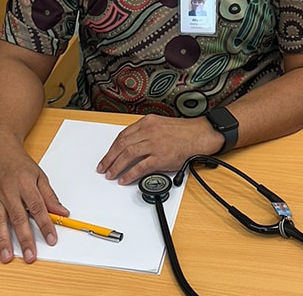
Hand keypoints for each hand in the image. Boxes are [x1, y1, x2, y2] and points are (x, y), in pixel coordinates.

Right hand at [0, 142, 68, 263]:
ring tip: (7, 257)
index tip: (52, 239)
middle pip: (18, 218)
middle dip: (24, 239)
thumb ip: (50, 196)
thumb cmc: (20, 165)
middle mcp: (9, 192)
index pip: (37, 207)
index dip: (45, 225)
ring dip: (3, 241)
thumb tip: (62, 213)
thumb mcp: (39, 176)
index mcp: (25, 184)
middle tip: (30, 256)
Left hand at [96, 114, 222, 184]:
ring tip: (110, 174)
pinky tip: (124, 179)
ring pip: (128, 155)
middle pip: (122, 145)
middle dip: (109, 158)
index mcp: (147, 123)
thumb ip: (145, 132)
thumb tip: (131, 146)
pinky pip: (140, 167)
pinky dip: (130, 174)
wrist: (199, 135)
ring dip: (116, 166)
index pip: (123, 135)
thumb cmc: (183, 131)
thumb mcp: (160, 125)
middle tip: (103, 167)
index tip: (107, 156)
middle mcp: (148, 132)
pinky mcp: (160, 157)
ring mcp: (154, 144)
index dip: (112, 148)